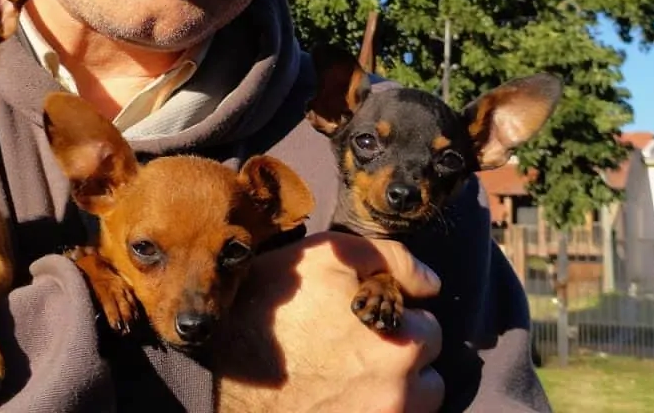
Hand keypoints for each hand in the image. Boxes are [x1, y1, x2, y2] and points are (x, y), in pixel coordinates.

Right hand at [214, 231, 443, 412]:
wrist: (223, 370)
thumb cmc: (270, 308)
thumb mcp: (322, 257)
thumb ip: (386, 258)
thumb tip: (430, 284)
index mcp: (397, 340)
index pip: (428, 327)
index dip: (396, 315)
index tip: (362, 316)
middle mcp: (397, 389)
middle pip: (427, 375)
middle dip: (400, 357)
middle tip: (354, 347)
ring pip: (412, 407)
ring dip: (394, 392)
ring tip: (349, 376)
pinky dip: (370, 410)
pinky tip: (338, 396)